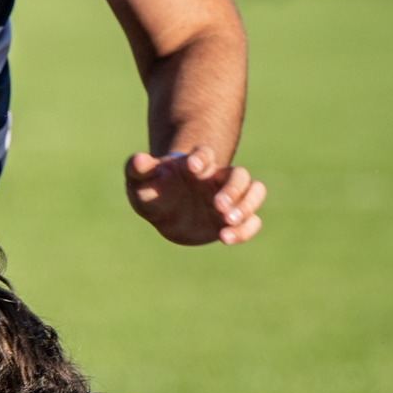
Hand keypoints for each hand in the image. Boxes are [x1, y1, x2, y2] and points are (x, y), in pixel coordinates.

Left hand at [125, 147, 264, 245]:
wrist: (164, 211)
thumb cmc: (152, 190)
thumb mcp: (139, 181)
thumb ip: (137, 169)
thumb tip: (139, 159)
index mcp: (195, 165)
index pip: (205, 154)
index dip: (201, 158)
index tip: (192, 167)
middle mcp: (217, 178)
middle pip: (240, 174)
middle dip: (233, 189)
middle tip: (217, 206)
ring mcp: (229, 198)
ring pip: (255, 192)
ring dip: (246, 206)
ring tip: (226, 221)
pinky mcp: (232, 218)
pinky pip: (252, 220)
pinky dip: (246, 229)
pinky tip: (225, 238)